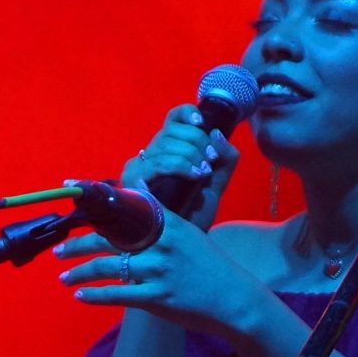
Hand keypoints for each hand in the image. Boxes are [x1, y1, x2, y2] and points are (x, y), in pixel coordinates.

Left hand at [54, 213, 277, 341]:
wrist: (235, 299)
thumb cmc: (209, 266)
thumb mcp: (189, 234)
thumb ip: (161, 218)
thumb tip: (135, 194)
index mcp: (168, 224)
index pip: (125, 206)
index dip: (96, 200)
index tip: (71, 189)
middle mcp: (161, 244)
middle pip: (109, 238)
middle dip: (78, 244)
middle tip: (58, 249)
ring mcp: (159, 272)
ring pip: (107, 268)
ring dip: (80, 272)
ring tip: (64, 276)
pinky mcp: (158, 298)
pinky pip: (118, 295)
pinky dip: (96, 295)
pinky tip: (80, 296)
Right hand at [123, 103, 239, 227]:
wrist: (182, 243)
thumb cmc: (195, 213)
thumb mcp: (216, 182)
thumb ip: (224, 158)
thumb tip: (216, 132)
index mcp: (168, 149)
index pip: (174, 118)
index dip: (188, 114)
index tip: (202, 123)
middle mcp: (149, 154)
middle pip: (173, 130)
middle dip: (197, 142)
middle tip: (210, 162)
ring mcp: (138, 167)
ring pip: (166, 144)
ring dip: (191, 156)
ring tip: (204, 173)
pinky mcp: (132, 181)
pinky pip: (158, 162)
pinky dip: (180, 165)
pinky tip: (195, 175)